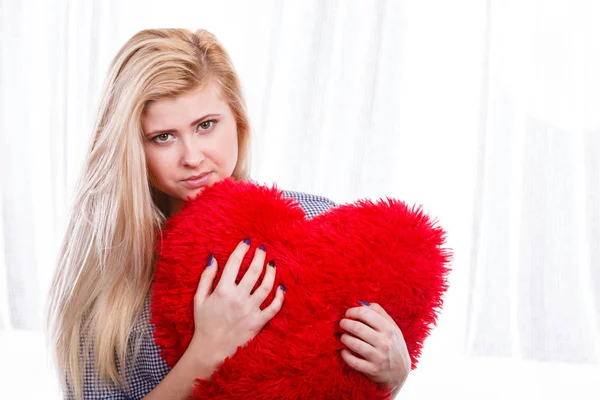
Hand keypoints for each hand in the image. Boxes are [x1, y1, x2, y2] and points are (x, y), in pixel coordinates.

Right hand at [186, 239, 284, 370]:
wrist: (211, 349)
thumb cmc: (204, 323)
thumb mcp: (199, 298)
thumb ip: (206, 277)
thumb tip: (213, 258)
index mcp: (223, 289)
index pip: (234, 262)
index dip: (242, 249)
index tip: (247, 242)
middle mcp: (238, 297)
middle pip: (253, 270)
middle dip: (259, 256)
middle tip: (262, 249)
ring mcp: (250, 309)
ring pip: (267, 286)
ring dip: (271, 272)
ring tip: (272, 264)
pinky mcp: (258, 321)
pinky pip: (274, 307)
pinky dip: (280, 297)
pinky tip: (282, 287)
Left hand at [339, 302, 410, 392]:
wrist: (400, 372)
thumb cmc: (393, 345)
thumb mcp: (392, 327)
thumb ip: (379, 313)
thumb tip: (361, 303)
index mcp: (389, 329)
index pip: (366, 313)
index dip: (353, 311)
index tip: (348, 313)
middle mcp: (384, 342)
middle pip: (358, 328)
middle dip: (346, 324)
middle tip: (342, 324)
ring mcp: (378, 357)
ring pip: (354, 344)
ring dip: (344, 338)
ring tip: (343, 336)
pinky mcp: (372, 370)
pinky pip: (353, 361)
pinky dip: (345, 355)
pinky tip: (344, 351)